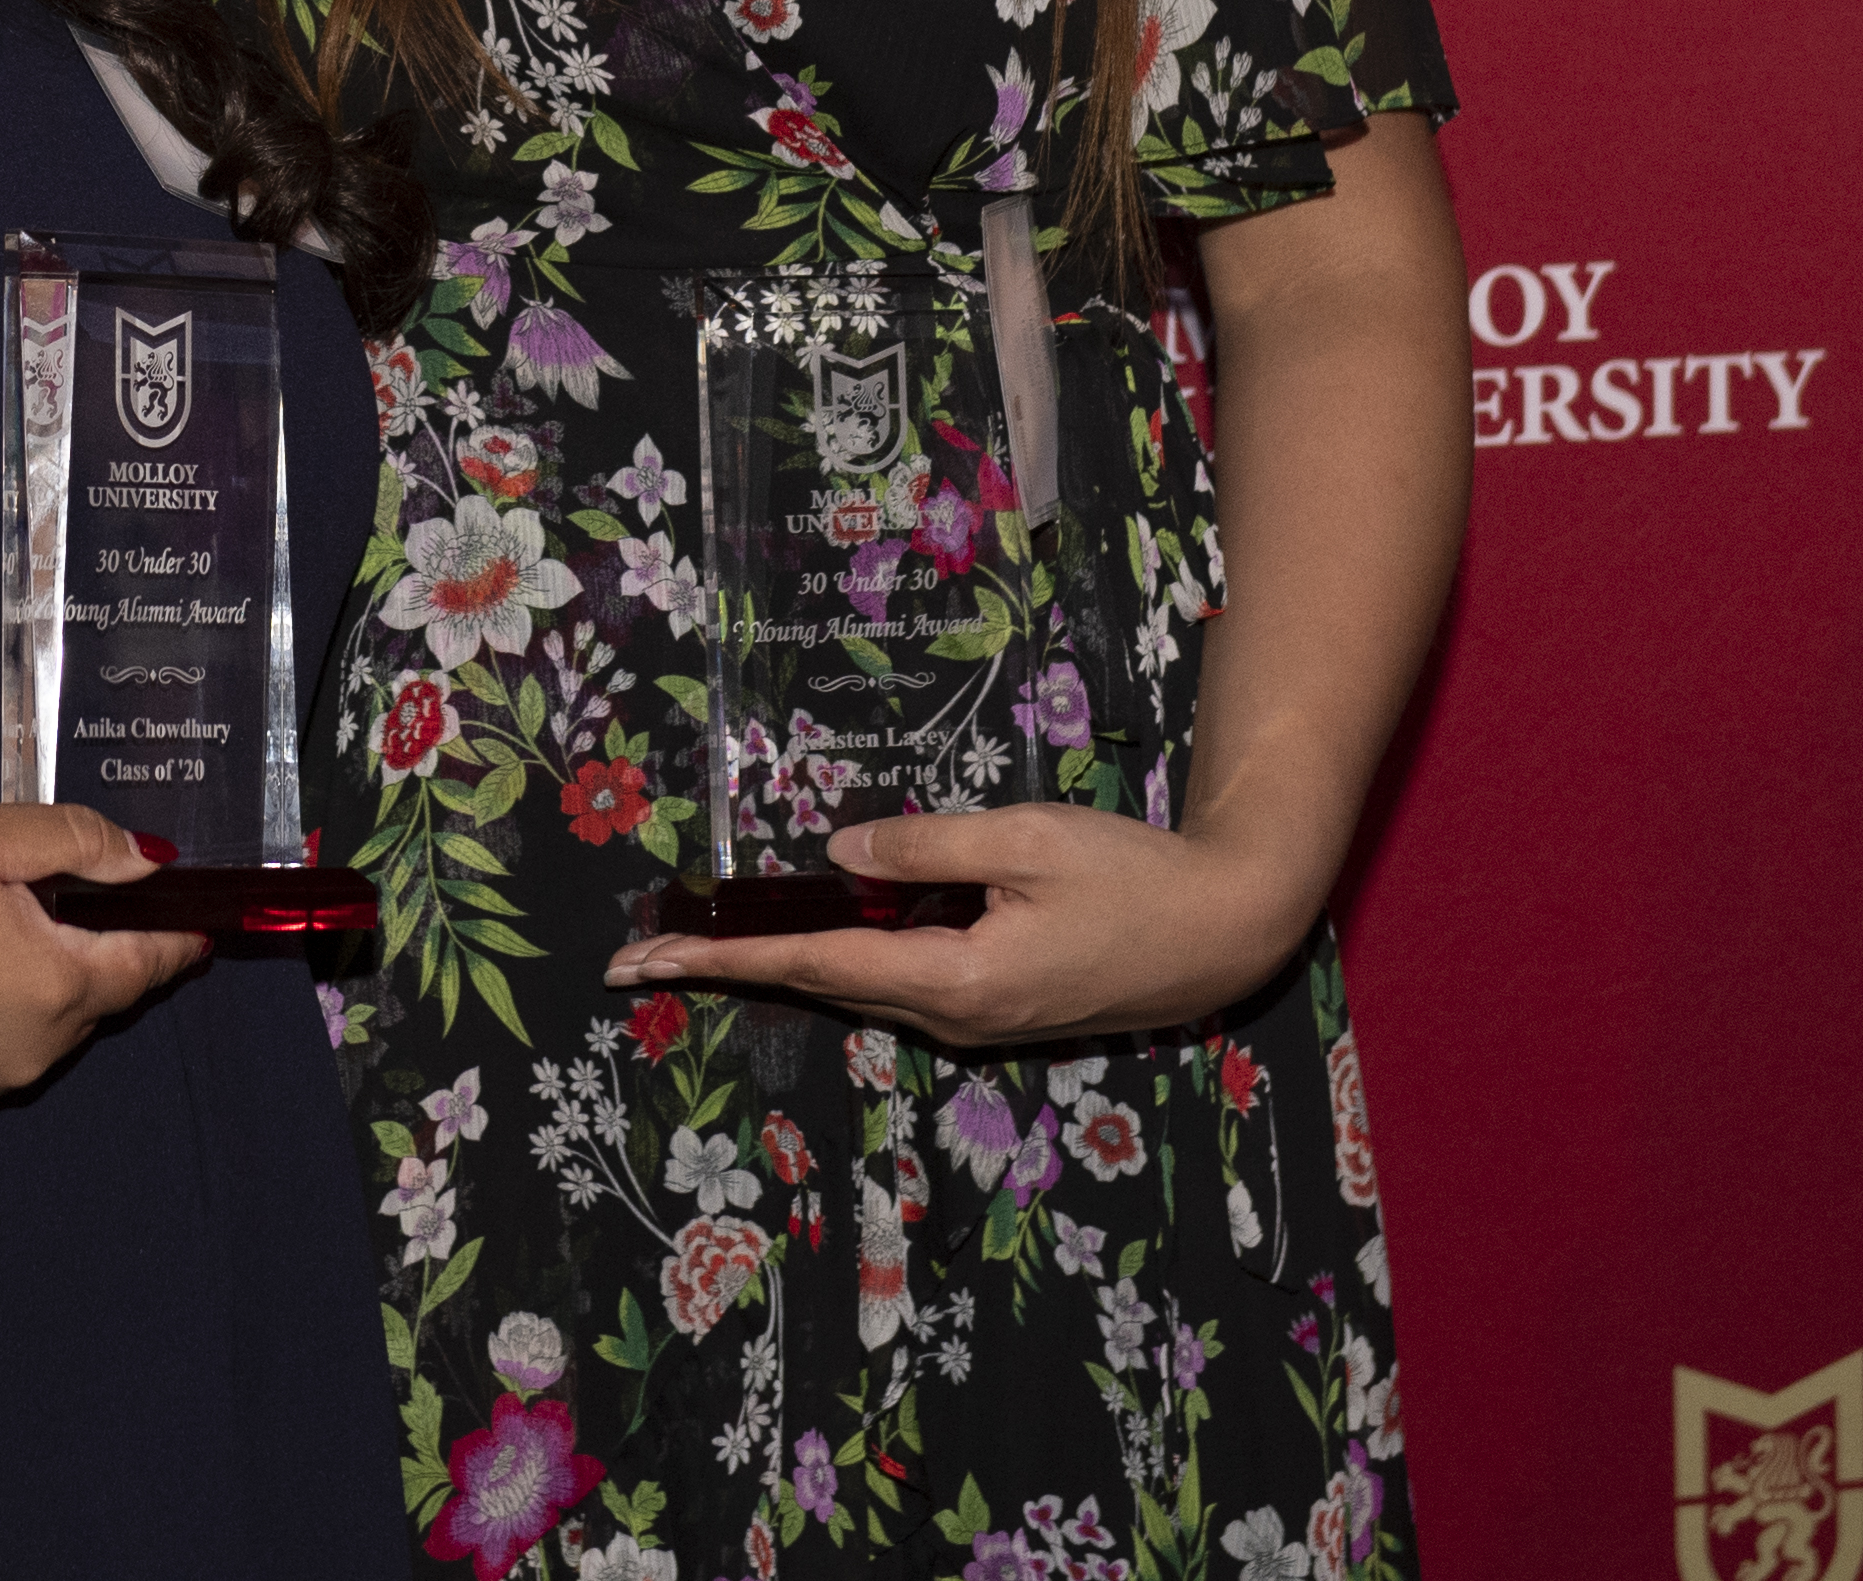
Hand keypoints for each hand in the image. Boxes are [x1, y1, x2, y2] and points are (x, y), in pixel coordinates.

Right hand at [0, 801, 203, 1113]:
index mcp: (59, 987)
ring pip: (42, 1027)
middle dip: (97, 950)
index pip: (148, 965)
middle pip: (94, 997)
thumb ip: (76, 842)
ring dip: (40, 983)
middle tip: (72, 899)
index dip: (176, 939)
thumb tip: (150, 864)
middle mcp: (33, 1053)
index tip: (201, 925)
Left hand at [600, 802, 1314, 1050]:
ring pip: (855, 985)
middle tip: (640, 949)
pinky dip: (841, 956)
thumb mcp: (1025, 840)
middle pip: (818, 984)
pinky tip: (809, 928)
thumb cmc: (1132, 879)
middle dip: (729, 963)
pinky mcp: (993, 1009)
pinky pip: (896, 981)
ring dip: (780, 961)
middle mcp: (950, 1016)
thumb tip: (836, 855)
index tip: (645, 958)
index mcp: (952, 979)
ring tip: (700, 935)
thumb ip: (925, 846)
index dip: (724, 955)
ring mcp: (973, 1022)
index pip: (812, 963)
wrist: (1223, 935)